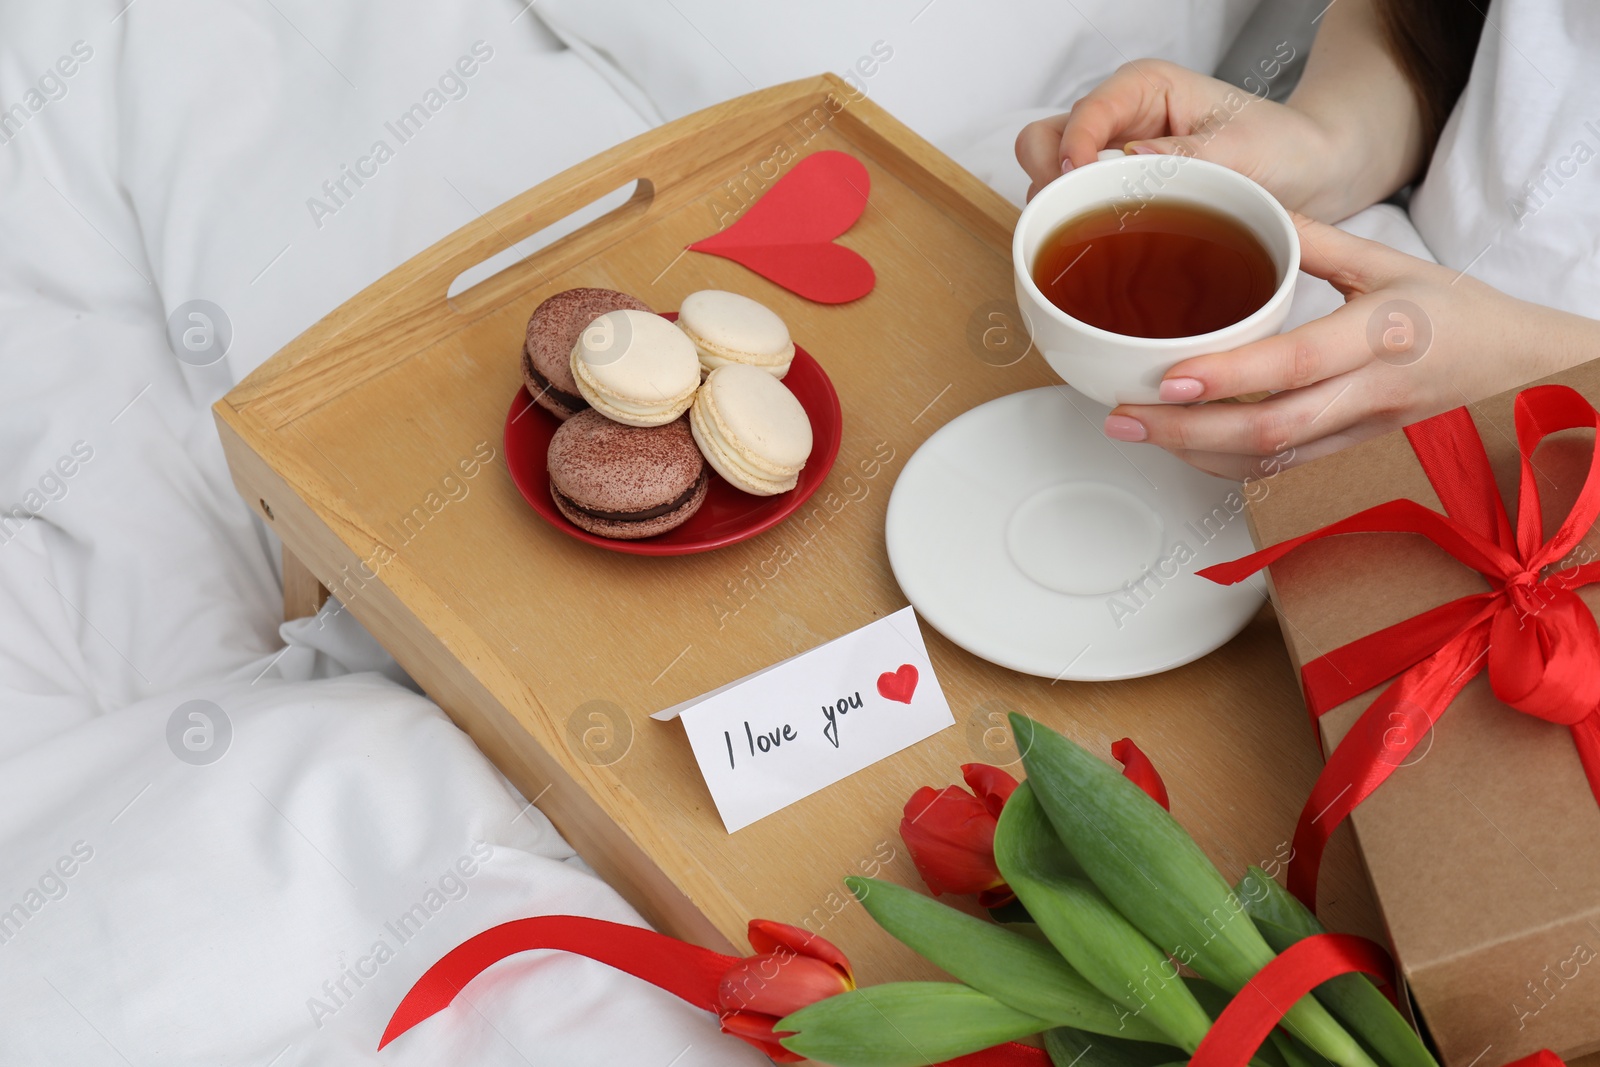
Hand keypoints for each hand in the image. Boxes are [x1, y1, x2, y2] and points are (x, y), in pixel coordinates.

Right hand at [1015, 59, 1346, 216]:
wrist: (1307, 176)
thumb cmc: (1280, 147)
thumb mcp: (1241, 150)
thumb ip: (1185, 155)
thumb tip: (1128, 161)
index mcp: (1144, 88)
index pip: (1085, 112)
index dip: (1073, 148)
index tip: (1077, 183)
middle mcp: (1118, 120)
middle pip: (1044, 140)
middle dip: (1049, 179)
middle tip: (1077, 215)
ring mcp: (1109, 159)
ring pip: (1049, 178)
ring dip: (1062, 209)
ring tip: (1098, 237)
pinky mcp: (1113, 195)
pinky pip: (1072, 209)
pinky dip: (1075, 228)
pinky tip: (1102, 250)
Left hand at [1100, 215, 1599, 479]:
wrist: (1520, 371)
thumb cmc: (1457, 313)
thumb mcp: (1391, 262)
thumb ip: (1315, 241)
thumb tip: (1246, 210)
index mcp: (1383, 335)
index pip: (1297, 364)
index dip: (1230, 377)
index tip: (1170, 377)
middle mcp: (1372, 394)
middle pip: (1272, 429)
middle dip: (1188, 431)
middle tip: (1125, 415)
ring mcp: (1363, 436)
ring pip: (1271, 462)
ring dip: (1196, 453)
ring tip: (1137, 429)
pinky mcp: (1354, 459)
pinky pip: (1283, 472)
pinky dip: (1227, 464)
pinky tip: (1185, 446)